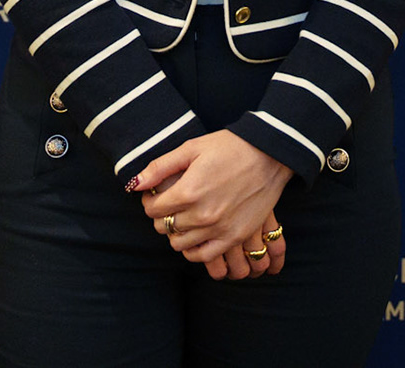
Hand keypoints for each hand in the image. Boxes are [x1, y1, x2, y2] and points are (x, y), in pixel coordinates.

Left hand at [134, 131, 290, 278]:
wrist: (268, 156)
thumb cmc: (229, 148)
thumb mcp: (191, 148)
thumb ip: (160, 167)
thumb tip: (135, 183)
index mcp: (188, 192)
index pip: (153, 209)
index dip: (150, 201)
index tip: (156, 195)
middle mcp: (201, 215)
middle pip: (164, 227)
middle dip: (161, 216)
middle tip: (169, 205)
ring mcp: (219, 229)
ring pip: (180, 244)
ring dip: (176, 232)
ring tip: (183, 218)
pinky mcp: (235, 237)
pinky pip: (203, 256)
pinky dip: (194, 249)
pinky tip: (195, 235)